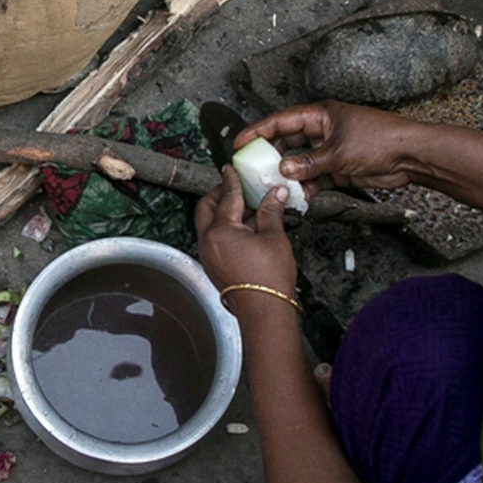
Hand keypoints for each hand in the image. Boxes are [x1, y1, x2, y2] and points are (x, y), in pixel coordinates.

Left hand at [194, 167, 298, 306]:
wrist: (264, 311)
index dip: (231, 181)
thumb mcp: (274, 238)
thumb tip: (276, 193)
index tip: (230, 170)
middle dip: (217, 194)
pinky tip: (243, 228)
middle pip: (206, 208)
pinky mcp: (213, 266)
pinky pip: (213, 239)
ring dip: (221, 212)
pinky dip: (223, 228)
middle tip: (232, 186)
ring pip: (208, 224)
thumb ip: (271, 211)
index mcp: (220, 231)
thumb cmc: (269, 279)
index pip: (226, 198)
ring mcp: (208, 255)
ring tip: (243, 207)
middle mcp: (208, 242)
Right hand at [235, 101, 422, 192]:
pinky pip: (315, 178)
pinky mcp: (339, 168)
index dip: (258, 131)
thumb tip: (284, 169)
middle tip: (253, 169)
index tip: (240, 142)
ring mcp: (330, 150)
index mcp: (320, 115)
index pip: (281, 121)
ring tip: (274, 187)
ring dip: (289, 175)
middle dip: (271, 156)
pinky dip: (306, 187)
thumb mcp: (339, 152)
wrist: (411, 156)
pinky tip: (297, 197)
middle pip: (288, 142)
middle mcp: (322, 130)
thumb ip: (309, 163)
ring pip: (301, 163)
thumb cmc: (381, 139)